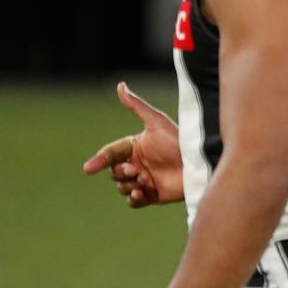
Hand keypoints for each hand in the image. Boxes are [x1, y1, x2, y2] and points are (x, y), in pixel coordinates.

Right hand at [83, 82, 183, 206]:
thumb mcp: (156, 122)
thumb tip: (120, 85)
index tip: (89, 168)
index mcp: (135, 147)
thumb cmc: (179, 140)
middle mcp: (138, 163)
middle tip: (136, 169)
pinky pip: (133, 201)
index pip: (111, 154)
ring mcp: (144, 180)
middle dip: (122, 172)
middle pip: (115, 172)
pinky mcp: (152, 195)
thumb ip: (136, 106)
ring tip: (144, 180)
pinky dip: (134, 198)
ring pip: (122, 187)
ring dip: (129, 184)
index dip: (99, 160)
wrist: (198, 163)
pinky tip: (141, 192)